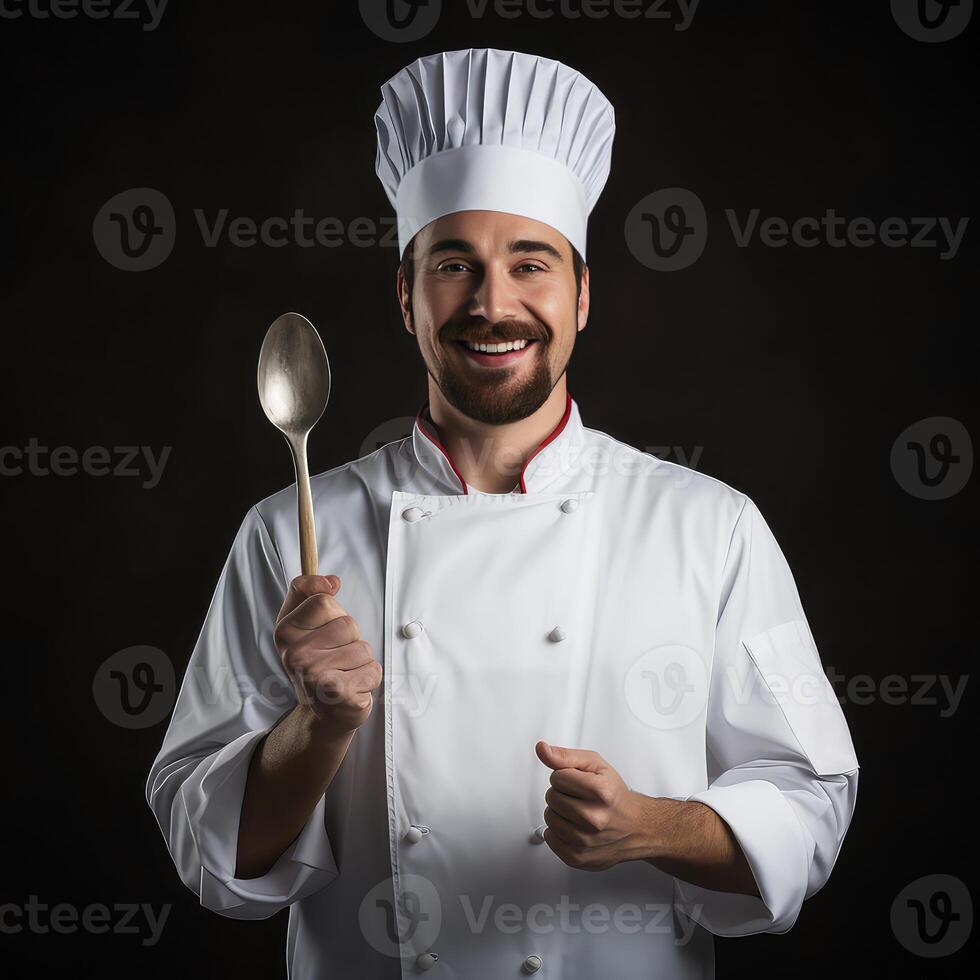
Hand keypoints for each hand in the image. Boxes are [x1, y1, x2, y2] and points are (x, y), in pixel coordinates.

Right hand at [274, 574, 381, 739]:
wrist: (323, 713)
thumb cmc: (316, 663)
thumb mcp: (302, 621)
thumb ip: (308, 591)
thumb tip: (331, 581)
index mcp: (285, 632)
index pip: (324, 600)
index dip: (334, 614)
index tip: (325, 632)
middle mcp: (295, 655)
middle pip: (348, 624)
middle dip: (351, 639)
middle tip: (335, 658)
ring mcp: (315, 675)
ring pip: (363, 647)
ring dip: (361, 661)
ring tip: (344, 673)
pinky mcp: (338, 694)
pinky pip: (373, 670)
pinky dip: (369, 679)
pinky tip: (352, 689)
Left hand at [535, 741, 651, 871]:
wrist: (636, 826)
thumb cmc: (614, 795)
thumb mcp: (595, 765)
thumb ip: (565, 756)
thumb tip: (541, 749)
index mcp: (601, 792)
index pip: (557, 777)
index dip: (565, 776)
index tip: (577, 781)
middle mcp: (595, 819)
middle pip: (552, 798)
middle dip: (561, 794)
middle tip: (579, 798)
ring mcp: (587, 841)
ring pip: (549, 818)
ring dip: (558, 813)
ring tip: (576, 812)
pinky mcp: (579, 857)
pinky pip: (550, 839)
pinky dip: (557, 832)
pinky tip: (573, 827)